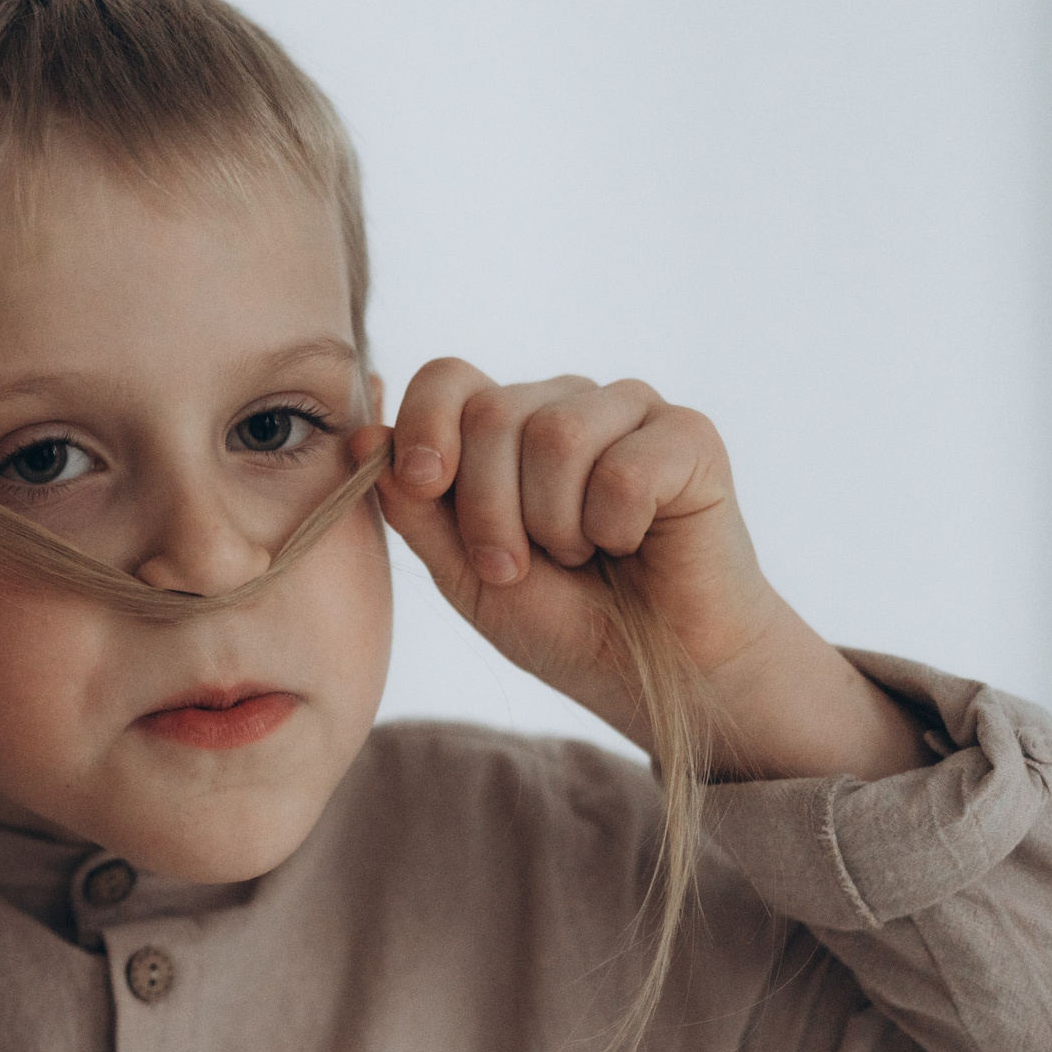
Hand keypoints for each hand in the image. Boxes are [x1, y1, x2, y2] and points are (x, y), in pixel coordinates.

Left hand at [362, 361, 929, 782]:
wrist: (658, 673)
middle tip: (522, 565)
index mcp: (505, 427)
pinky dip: (615, 526)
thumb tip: (362, 437)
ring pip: (554, 433)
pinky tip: (635, 544)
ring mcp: (630, 412)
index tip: (427, 486)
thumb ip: (412, 507)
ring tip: (581, 556)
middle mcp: (565, 404)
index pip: (448, 378)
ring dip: (554, 524)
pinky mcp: (689, 436)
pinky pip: (624, 466)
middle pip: (491, 411)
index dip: (426, 427)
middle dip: (490, 510)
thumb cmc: (564, 623)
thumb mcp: (463, 572)